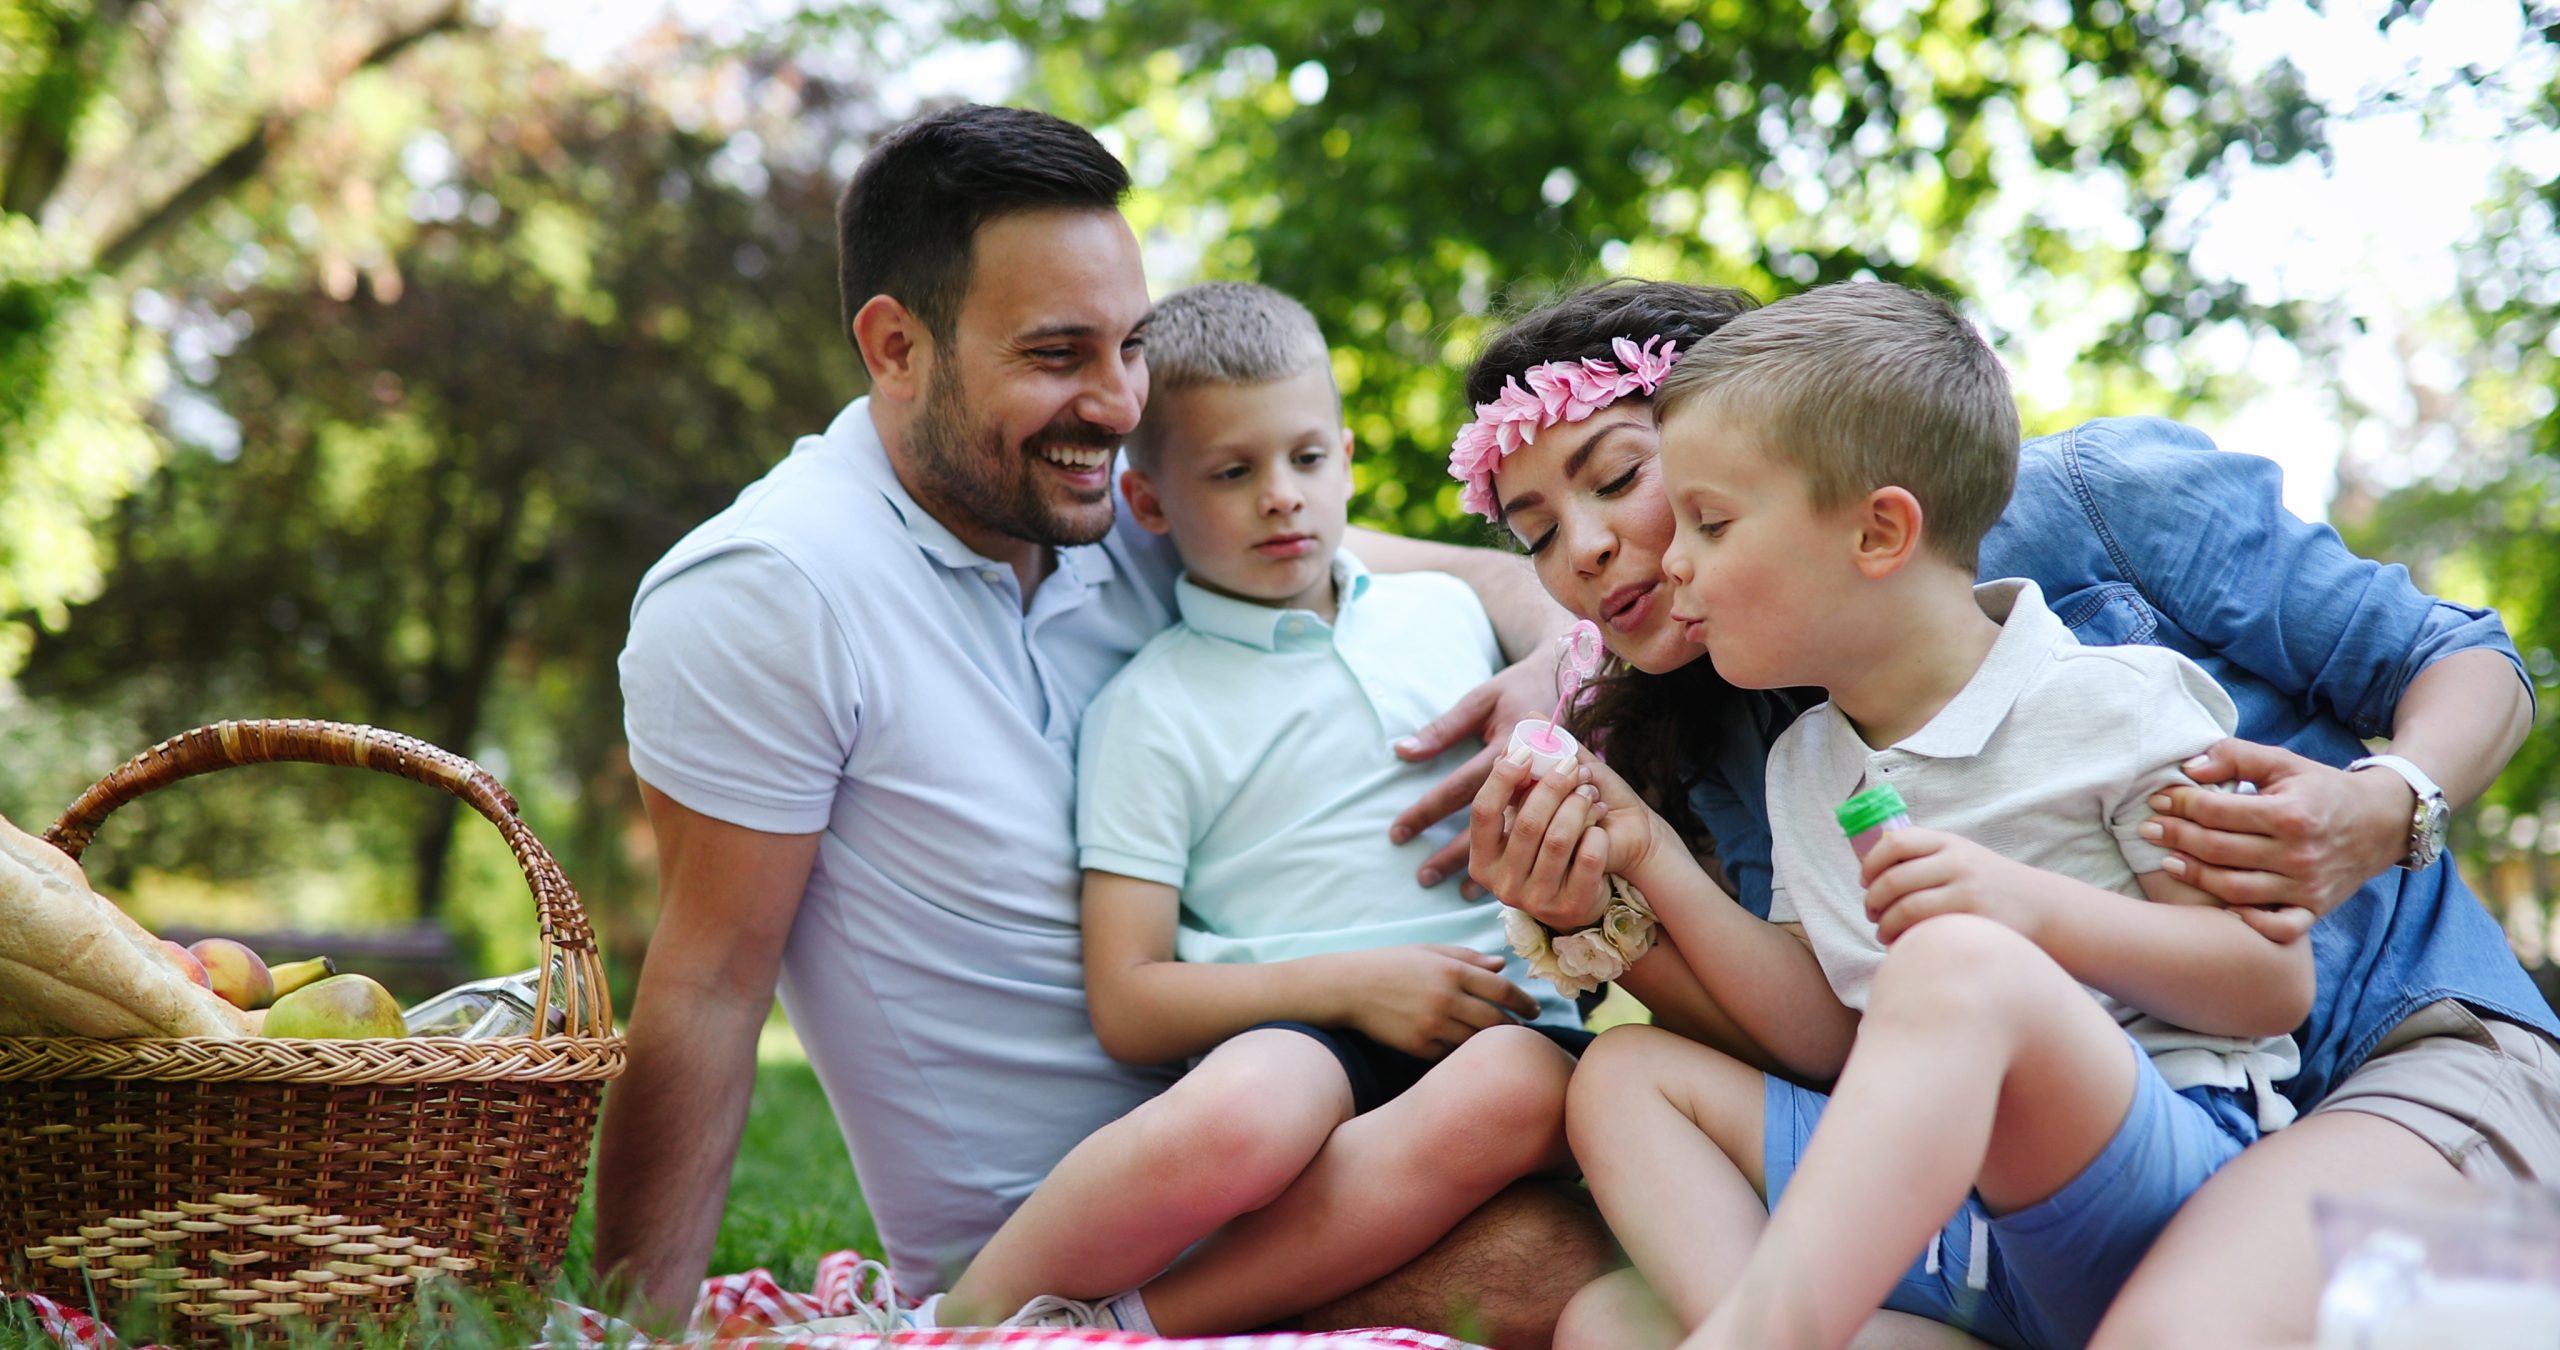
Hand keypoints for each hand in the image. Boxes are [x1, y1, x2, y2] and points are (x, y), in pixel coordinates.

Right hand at [1324, 944, 1542, 1058]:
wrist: (1349, 987)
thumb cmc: (1391, 964)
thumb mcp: (1430, 951)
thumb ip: (1468, 957)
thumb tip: (1502, 964)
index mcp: (1452, 970)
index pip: (1502, 989)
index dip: (1525, 1001)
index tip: (1536, 1010)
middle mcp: (1446, 998)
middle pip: (1496, 1020)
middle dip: (1516, 1027)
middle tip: (1524, 1032)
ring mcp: (1432, 1025)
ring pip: (1477, 1042)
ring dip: (1492, 1044)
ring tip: (1501, 1044)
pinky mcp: (1418, 1046)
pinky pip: (1451, 1055)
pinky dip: (1463, 1054)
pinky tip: (1470, 1053)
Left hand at [1388, 655, 1554, 893]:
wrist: (1573, 678)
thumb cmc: (1521, 686)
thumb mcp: (1483, 700)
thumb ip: (1445, 728)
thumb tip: (1403, 752)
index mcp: (1506, 748)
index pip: (1460, 789)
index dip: (1428, 811)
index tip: (1399, 833)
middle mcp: (1529, 773)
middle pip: (1484, 822)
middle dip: (1452, 851)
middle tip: (1423, 876)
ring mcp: (1549, 786)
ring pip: (1512, 834)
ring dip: (1484, 860)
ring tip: (1455, 889)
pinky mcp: (1563, 795)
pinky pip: (1539, 833)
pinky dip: (1518, 855)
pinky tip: (1503, 878)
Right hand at [1467, 749, 1666, 929]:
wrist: (1603, 881)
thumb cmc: (1564, 834)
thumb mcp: (1542, 805)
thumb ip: (1534, 767)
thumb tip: (1529, 719)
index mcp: (1484, 859)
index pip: (1483, 812)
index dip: (1502, 778)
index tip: (1524, 751)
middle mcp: (1503, 884)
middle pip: (1526, 822)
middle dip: (1553, 786)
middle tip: (1573, 766)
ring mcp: (1536, 900)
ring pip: (1558, 838)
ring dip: (1579, 805)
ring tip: (1589, 790)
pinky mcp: (1570, 906)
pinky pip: (1588, 858)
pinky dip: (1597, 831)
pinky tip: (1601, 824)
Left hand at [1860, 829, 2049, 944]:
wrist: (2039, 904)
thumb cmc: (1985, 881)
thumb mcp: (1959, 854)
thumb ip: (1922, 855)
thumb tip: (1868, 867)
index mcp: (1948, 842)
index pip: (1895, 843)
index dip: (1870, 864)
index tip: (1864, 882)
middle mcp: (1958, 863)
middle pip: (1894, 880)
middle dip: (1873, 901)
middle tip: (1871, 914)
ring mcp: (1968, 892)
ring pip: (1907, 909)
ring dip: (1885, 925)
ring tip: (1883, 934)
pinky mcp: (1976, 921)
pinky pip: (1928, 931)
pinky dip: (1907, 940)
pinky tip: (1904, 945)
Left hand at [2143, 738, 2411, 919]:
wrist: (2381, 822)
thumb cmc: (2321, 789)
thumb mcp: (2283, 762)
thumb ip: (2235, 757)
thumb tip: (2189, 767)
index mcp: (2289, 813)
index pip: (2217, 812)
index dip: (2180, 804)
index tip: (2157, 800)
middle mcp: (2298, 854)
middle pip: (2219, 851)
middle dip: (2176, 838)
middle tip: (2148, 830)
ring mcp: (2306, 886)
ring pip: (2235, 889)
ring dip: (2195, 877)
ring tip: (2167, 862)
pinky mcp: (2314, 909)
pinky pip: (2278, 927)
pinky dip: (2248, 922)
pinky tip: (2220, 908)